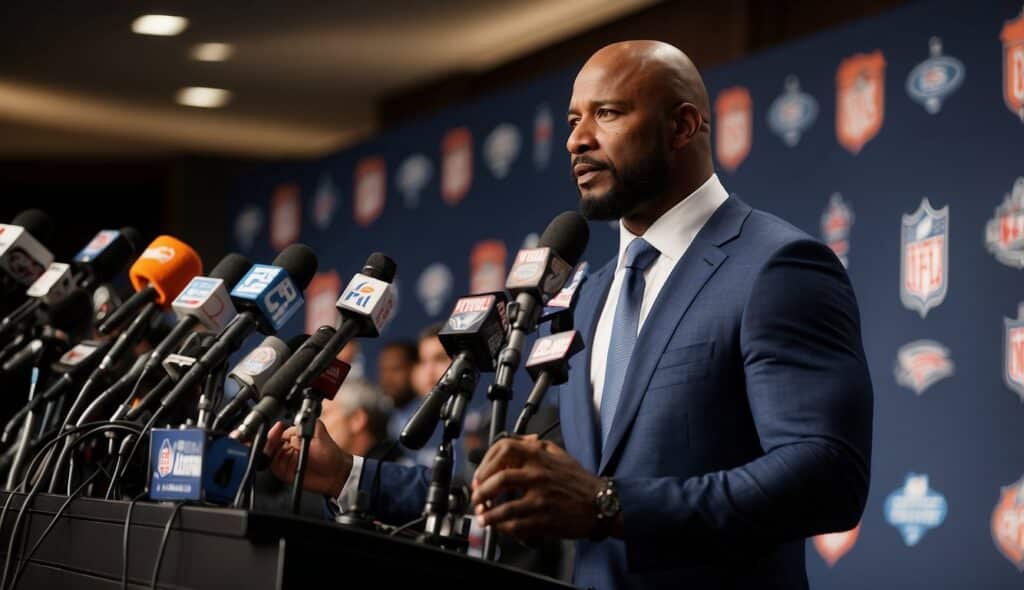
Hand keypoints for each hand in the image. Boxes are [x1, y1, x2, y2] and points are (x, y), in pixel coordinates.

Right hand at [263, 419, 352, 496]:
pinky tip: (271, 455)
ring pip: (268, 452)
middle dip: (270, 439)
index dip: (276, 429)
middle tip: (272, 436)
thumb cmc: (330, 454)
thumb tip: (286, 430)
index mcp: (295, 436)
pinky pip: (271, 465)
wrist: (335, 474)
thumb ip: (301, 428)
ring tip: (271, 445)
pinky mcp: (283, 471)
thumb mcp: (317, 432)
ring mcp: (285, 459)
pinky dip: (268, 460)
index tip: (277, 427)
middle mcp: (288, 447)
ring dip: (268, 448)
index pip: (279, 431)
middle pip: (271, 441)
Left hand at [470, 435, 605, 539]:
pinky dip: (503, 528)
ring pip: (504, 507)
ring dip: (488, 514)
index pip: (503, 449)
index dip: (486, 462)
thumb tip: (517, 441)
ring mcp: (541, 499)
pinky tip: (499, 527)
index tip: (481, 474)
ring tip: (483, 517)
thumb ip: (537, 445)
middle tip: (476, 498)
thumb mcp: (559, 454)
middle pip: (499, 479)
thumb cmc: (579, 481)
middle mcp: (539, 475)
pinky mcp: (544, 520)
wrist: (601, 504)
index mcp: (540, 457)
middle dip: (481, 491)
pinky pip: (516, 525)